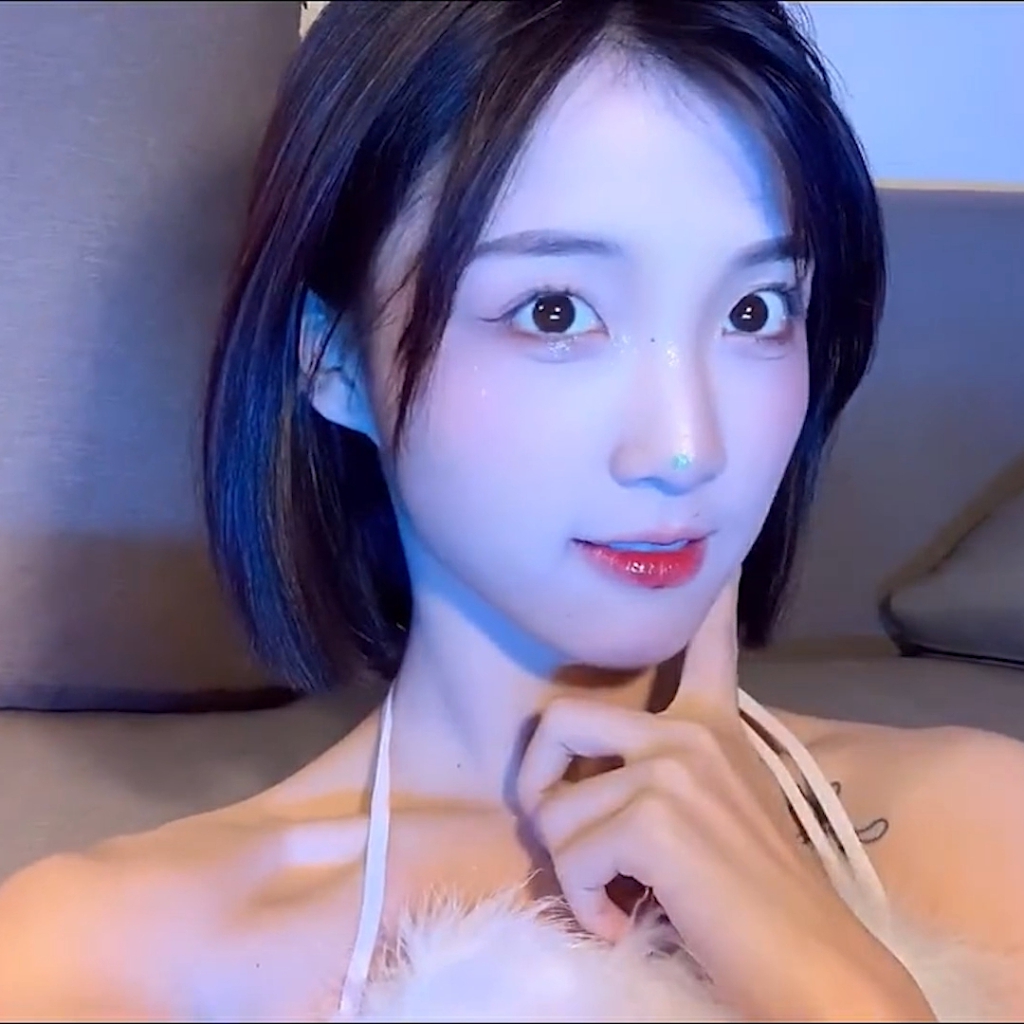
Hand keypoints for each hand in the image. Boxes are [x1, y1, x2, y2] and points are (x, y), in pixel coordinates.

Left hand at [517, 578, 933, 1020]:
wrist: (814, 966)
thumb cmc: (762, 898)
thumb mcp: (726, 807)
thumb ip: (676, 771)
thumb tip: (598, 782)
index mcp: (710, 724)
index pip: (702, 639)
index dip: (698, 597)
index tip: (708, 556)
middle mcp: (689, 731)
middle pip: (558, 719)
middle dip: (538, 783)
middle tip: (563, 832)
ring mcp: (672, 768)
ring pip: (555, 809)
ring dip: (573, 869)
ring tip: (615, 895)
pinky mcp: (654, 818)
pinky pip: (570, 855)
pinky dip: (582, 900)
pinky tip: (621, 919)